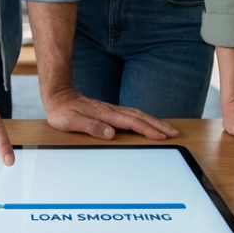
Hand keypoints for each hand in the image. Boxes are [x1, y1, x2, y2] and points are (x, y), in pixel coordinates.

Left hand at [43, 87, 178, 140]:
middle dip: (159, 125)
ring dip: (154, 121)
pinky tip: (148, 123)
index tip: (162, 136)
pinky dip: (145, 119)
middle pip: (141, 117)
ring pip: (138, 114)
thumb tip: (110, 133)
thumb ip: (91, 126)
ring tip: (168, 129)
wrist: (58, 96)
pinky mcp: (110, 111)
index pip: (132, 122)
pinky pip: (132, 114)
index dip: (148, 130)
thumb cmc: (63, 111)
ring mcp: (112, 110)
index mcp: (105, 114)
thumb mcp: (71, 122)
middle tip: (175, 133)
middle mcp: (112, 111)